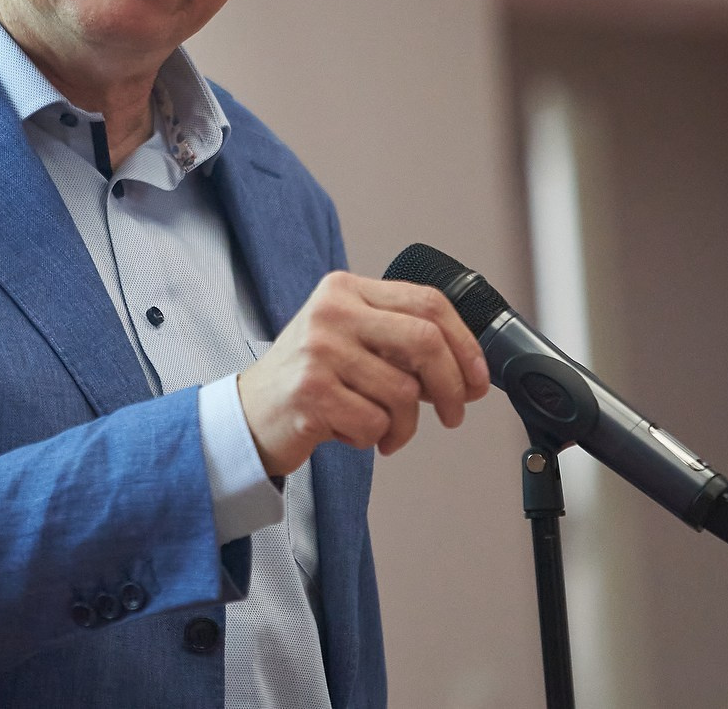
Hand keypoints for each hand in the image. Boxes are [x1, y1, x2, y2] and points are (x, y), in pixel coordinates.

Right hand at [236, 272, 492, 476]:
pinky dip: (374, 438)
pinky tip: (351, 432)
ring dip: (405, 425)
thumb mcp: (351, 341)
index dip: (465, 343)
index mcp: (347, 289)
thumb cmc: (310, 378)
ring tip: (386, 431)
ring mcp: (318, 350)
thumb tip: (468, 372)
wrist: (249, 413)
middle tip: (455, 414)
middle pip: (425, 340)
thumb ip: (400, 343)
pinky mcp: (310, 392)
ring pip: (403, 392)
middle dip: (452, 386)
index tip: (478, 379)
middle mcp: (332, 311)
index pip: (428, 302)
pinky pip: (375, 423)